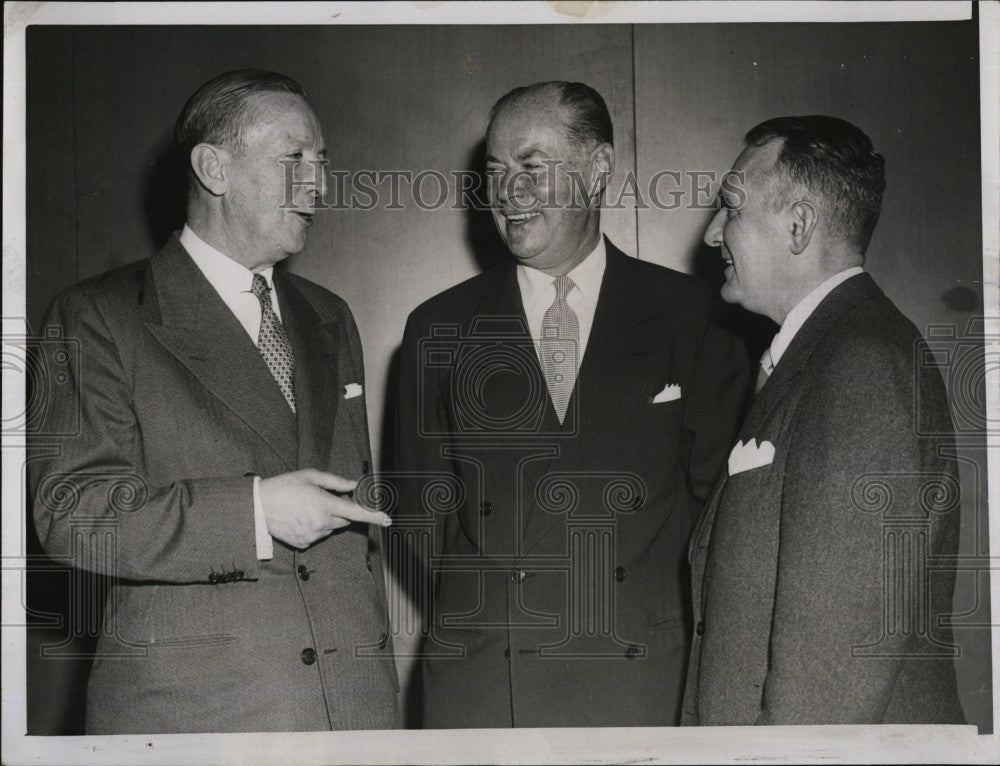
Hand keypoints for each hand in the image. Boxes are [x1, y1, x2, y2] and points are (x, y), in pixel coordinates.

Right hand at [259, 469, 389, 549]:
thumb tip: (353, 485)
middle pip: (344, 520)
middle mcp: (321, 522)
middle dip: (340, 511)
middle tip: (322, 500)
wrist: (257, 507)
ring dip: (326, 519)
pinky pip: (318, 535)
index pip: (355, 512)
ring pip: (331, 528)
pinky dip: (315, 527)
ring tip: (305, 508)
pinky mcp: (304, 544)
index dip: (373, 516)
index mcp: (324, 504)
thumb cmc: (283, 487)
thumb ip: (335, 481)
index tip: (387, 520)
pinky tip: (299, 518)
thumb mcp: (309, 476)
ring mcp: (313, 535)